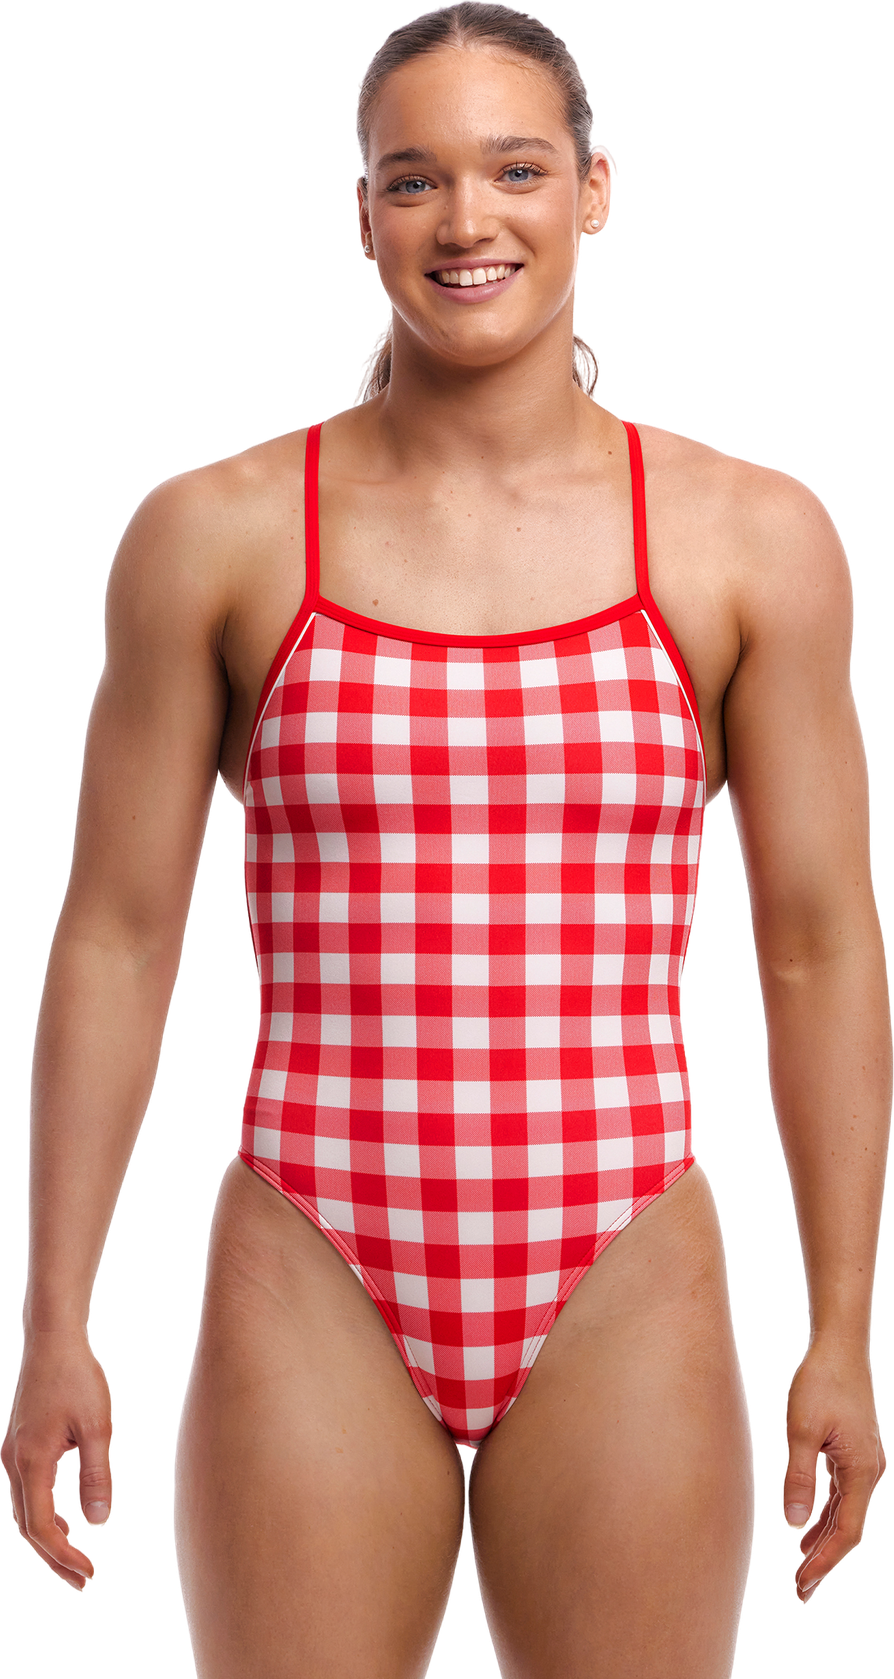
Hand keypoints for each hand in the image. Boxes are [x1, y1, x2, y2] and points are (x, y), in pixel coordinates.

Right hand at [2, 1327, 113, 1590]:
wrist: (52, 1339)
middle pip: (28, 1525)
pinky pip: (26, 1492)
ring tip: (75, 1560)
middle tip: (82, 1582)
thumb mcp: (95, 1426)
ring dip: (48, 1538)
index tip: (87, 1574)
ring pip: (24, 1510)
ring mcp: (12, 1453)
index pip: (41, 1526)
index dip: (62, 1555)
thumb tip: (98, 1524)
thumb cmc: (77, 1377)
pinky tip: (66, 1520)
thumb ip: (96, 1475)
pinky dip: (43, 1514)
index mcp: (31, 1462)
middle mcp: (14, 1462)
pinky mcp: (19, 1444)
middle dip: (54, 1556)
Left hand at [782, 1337, 885, 1602]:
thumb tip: (794, 1523)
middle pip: (849, 1528)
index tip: (804, 1586)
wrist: (840, 1346)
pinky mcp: (856, 1450)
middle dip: (826, 1560)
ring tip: (803, 1566)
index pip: (846, 1531)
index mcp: (861, 1470)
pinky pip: (844, 1494)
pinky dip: (828, 1514)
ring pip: (847, 1512)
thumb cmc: (820, 1382)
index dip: (824, 1561)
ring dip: (826, 1539)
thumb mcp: (801, 1430)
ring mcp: (865, 1460)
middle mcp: (869, 1470)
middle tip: (802, 1590)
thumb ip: (799, 1477)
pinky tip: (809, 1525)